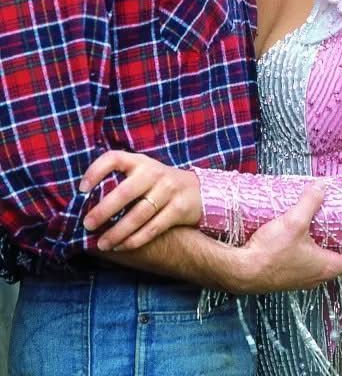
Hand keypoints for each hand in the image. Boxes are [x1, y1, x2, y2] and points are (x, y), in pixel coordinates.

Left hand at [80, 151, 201, 250]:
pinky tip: (121, 246)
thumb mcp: (142, 174)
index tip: (81, 190)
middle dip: (103, 211)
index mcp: (139, 162)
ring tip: (102, 243)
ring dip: (118, 232)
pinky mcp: (179, 208)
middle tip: (87, 225)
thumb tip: (84, 202)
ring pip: (138, 214)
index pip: (114, 158)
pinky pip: (153, 227)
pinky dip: (135, 239)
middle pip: (125, 192)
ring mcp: (168, 190)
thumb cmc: (157, 185)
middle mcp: (154, 173)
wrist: (196, 191)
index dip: (95, 171)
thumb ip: (119, 181)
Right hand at [226, 184, 341, 294]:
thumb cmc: (270, 252)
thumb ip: (310, 203)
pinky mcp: (288, 276)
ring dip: (338, 256)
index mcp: (327, 266)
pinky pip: (311, 265)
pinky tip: (310, 245)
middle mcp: (318, 277)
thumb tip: (323, 185)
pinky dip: (319, 256)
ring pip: (327, 267)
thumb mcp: (293, 222)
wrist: (241, 273)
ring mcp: (303, 279)